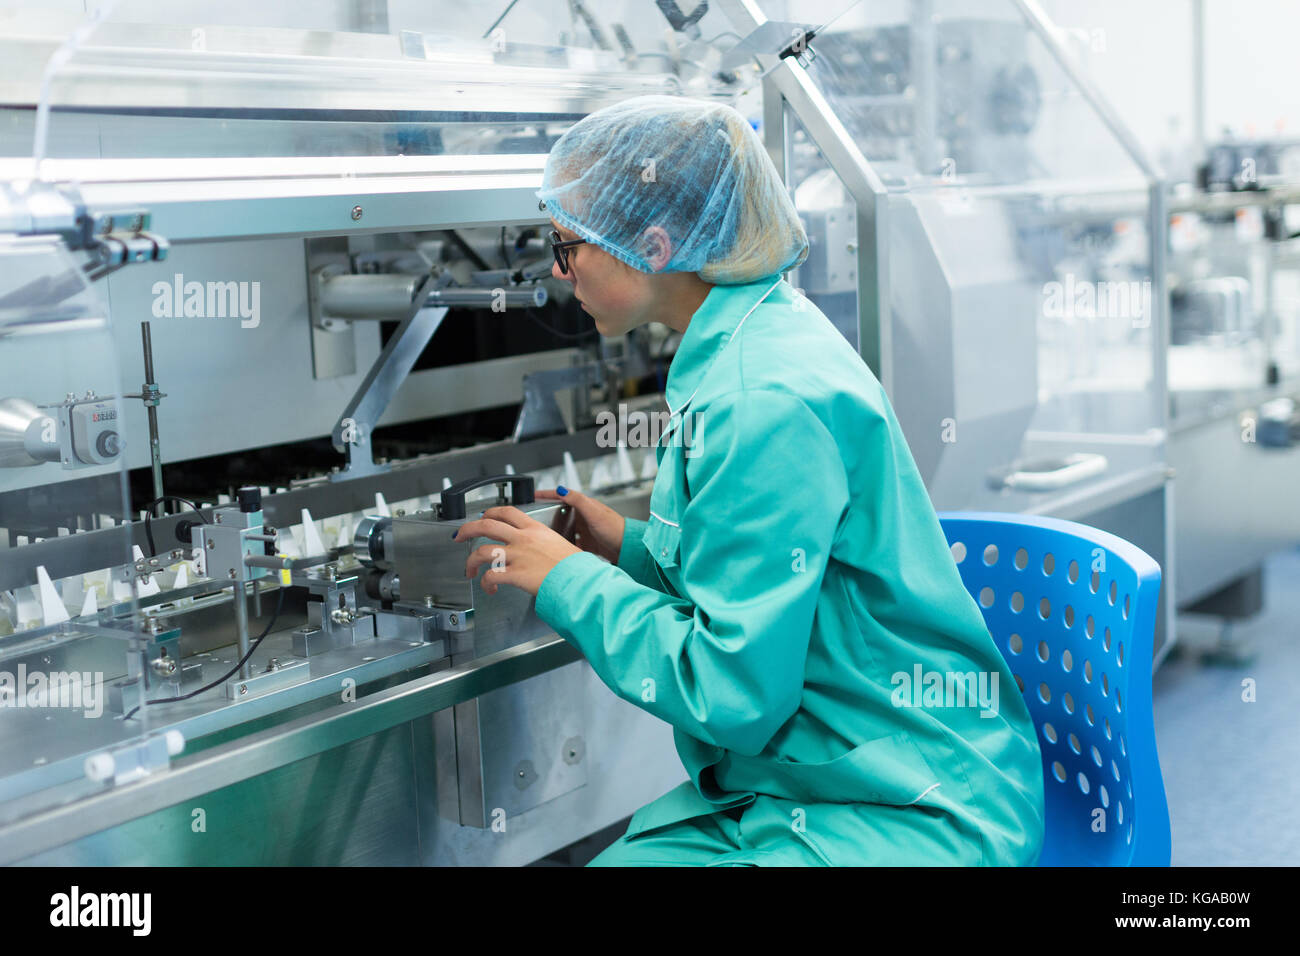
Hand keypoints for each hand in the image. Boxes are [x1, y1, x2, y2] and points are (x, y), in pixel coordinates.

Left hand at [455, 505, 580, 596]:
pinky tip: (489, 588)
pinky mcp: (515, 574)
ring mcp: (518, 556)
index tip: (483, 517)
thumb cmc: (576, 567)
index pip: (507, 512)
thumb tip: (545, 551)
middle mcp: (523, 539)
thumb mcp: (562, 545)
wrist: (581, 580)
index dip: (490, 512)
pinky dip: (486, 583)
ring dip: (470, 561)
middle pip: (487, 525)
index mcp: (535, 529)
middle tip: (460, 535)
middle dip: (467, 529)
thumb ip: (547, 544)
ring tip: (469, 569)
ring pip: (482, 551)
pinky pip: (491, 576)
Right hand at [536, 487, 624, 563]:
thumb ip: (577, 500)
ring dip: (556, 532)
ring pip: (565, 529)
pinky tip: (559, 549)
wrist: (627, 548)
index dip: (547, 494)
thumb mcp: (594, 512)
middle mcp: (584, 516)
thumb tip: (561, 489)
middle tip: (534, 518)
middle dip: (548, 514)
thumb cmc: (615, 528)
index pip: (562, 496)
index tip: (534, 494)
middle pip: (561, 513)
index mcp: (584, 506)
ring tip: (544, 535)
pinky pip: (571, 543)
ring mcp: (585, 530)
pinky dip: (564, 545)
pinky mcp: (587, 543)